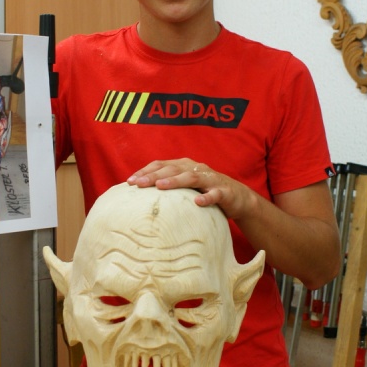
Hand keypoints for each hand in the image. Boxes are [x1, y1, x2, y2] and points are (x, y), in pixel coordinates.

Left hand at [127, 158, 254, 218]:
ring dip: (175, 181)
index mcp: (184, 166)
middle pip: (172, 169)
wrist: (238, 198)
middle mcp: (196, 168)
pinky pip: (215, 194)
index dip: (145, 171)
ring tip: (160, 186)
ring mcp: (211, 179)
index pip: (161, 164)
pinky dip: (206, 197)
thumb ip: (168, 188)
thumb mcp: (185, 188)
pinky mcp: (224, 192)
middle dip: (153, 175)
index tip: (129, 182)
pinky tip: (197, 202)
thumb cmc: (205, 192)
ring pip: (191, 178)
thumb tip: (139, 198)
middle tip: (138, 184)